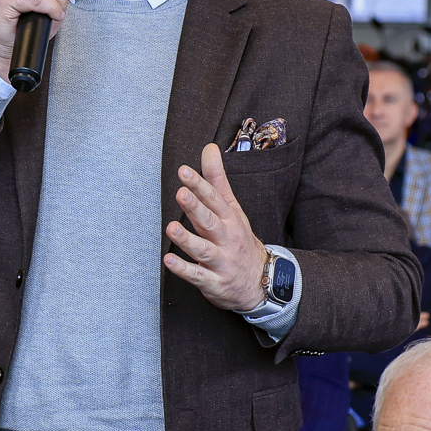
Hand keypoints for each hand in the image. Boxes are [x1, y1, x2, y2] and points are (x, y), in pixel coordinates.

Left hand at [164, 144, 266, 313]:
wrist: (262, 282)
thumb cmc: (239, 239)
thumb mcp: (232, 208)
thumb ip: (217, 179)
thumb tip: (209, 148)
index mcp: (230, 218)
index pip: (214, 198)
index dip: (199, 184)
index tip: (184, 171)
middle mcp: (226, 238)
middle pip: (210, 221)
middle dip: (196, 208)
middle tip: (182, 193)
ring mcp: (221, 261)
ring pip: (203, 250)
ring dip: (187, 240)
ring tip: (171, 228)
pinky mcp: (214, 282)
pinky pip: (198, 276)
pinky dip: (184, 269)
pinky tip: (168, 261)